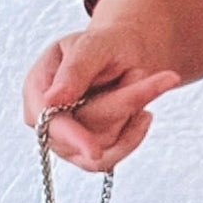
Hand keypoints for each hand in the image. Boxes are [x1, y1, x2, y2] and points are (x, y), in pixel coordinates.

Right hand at [22, 25, 182, 173]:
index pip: (47, 120)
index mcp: (38, 86)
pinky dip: (133, 134)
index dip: (70, 136)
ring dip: (131, 111)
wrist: (125, 56)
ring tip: (141, 81)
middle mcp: (46, 118)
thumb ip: (74, 69)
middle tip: (164, 77)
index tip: (93, 150)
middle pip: (84, 132)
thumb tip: (49, 100)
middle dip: (124, 104)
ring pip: (104, 144)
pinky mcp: (84, 154)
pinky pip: (112, 157)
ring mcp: (64, 140)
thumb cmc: (106, 45)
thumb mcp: (94, 45)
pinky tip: (143, 113)